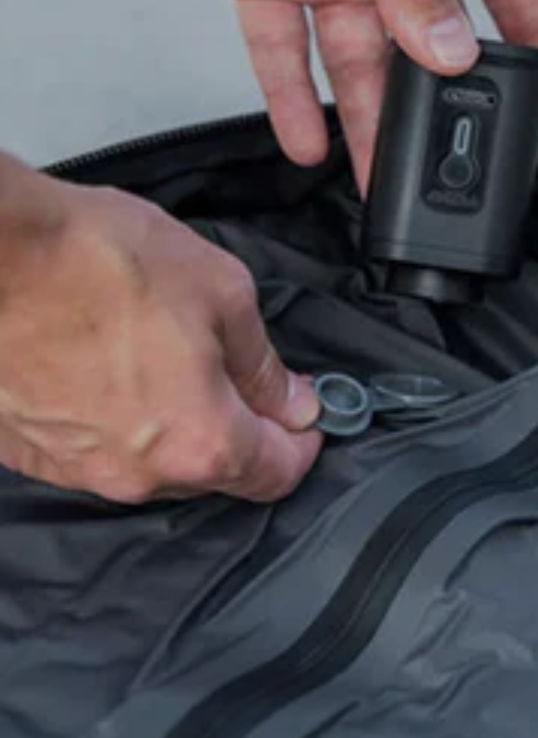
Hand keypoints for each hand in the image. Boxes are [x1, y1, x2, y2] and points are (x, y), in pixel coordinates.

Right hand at [0, 158, 321, 503]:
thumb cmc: (104, 262)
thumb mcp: (223, 294)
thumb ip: (264, 365)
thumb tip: (293, 402)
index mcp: (201, 442)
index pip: (276, 474)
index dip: (303, 444)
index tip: (307, 414)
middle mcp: (138, 476)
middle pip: (217, 472)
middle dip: (242, 429)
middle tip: (241, 373)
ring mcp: (77, 469)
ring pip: (156, 464)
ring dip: (179, 425)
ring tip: (170, 359)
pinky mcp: (30, 452)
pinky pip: (99, 451)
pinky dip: (122, 423)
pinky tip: (116, 369)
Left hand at [53, 0, 537, 188]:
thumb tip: (453, 54)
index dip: (536, 33)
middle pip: (426, 34)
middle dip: (435, 97)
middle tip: (445, 156)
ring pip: (357, 55)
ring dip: (365, 114)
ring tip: (375, 175)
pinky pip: (286, 50)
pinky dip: (292, 97)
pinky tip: (308, 144)